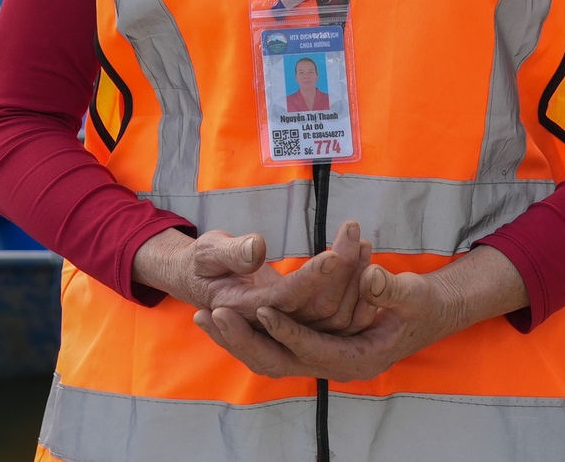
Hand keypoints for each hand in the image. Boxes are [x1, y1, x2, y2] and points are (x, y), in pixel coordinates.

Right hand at [132, 221, 370, 325]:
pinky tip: (365, 257)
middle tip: (355, 234)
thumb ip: (231, 252)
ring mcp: (290, 329)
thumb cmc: (202, 263)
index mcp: (245, 310)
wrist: (200, 282)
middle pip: (318, 310)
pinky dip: (354, 287)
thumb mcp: (207, 252)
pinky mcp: (302, 323)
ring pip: (334, 315)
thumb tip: (257, 248)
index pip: (286, 300)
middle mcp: (271, 327)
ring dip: (353, 277)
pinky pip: (337, 315)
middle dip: (342, 270)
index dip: (311, 278)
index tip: (334, 253)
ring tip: (362, 239)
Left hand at [193, 245, 527, 381]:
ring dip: (238, 339)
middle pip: (280, 363)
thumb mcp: (413, 294)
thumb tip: (371, 278)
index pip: (314, 350)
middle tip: (212, 314)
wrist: (430, 314)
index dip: (287, 330)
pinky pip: (275, 347)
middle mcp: (337, 366)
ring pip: (270, 359)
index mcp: (360, 360)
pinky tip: (224, 317)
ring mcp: (324, 359)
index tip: (260, 308)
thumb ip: (391, 288)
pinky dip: (249, 333)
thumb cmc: (423, 304)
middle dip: (245, 340)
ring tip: (204, 315)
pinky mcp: (315, 347)